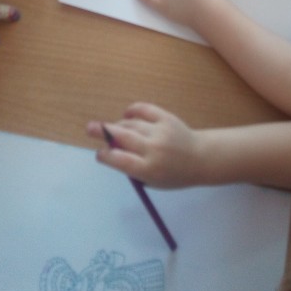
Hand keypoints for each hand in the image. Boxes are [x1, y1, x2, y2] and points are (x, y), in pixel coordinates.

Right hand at [87, 103, 202, 187]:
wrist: (200, 158)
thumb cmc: (173, 175)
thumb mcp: (152, 181)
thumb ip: (132, 168)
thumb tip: (112, 150)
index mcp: (149, 169)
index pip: (120, 160)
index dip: (106, 155)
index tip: (99, 154)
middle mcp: (153, 149)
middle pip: (123, 137)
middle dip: (103, 132)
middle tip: (90, 128)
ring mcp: (160, 131)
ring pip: (131, 124)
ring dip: (118, 126)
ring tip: (111, 129)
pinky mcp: (166, 118)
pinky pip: (144, 110)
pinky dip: (132, 111)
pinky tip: (126, 115)